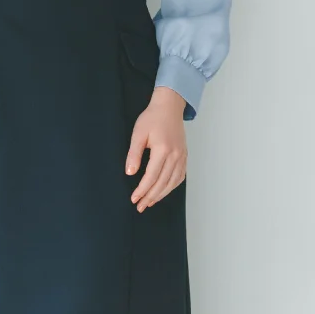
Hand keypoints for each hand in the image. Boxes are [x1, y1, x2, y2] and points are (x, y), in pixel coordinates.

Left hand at [125, 87, 187, 210]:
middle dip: (150, 197)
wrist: (169, 107)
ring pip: (172, 182)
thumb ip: (134, 154)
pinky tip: (163, 191)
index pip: (151, 176)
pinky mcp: (184, 156)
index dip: (142, 190)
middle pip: (162, 183)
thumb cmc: (152, 118)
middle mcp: (175, 155)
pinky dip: (171, 187)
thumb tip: (130, 173)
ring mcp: (182, 157)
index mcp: (163, 149)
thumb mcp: (138, 133)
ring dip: (161, 195)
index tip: (134, 198)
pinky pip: (180, 177)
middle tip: (140, 206)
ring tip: (150, 202)